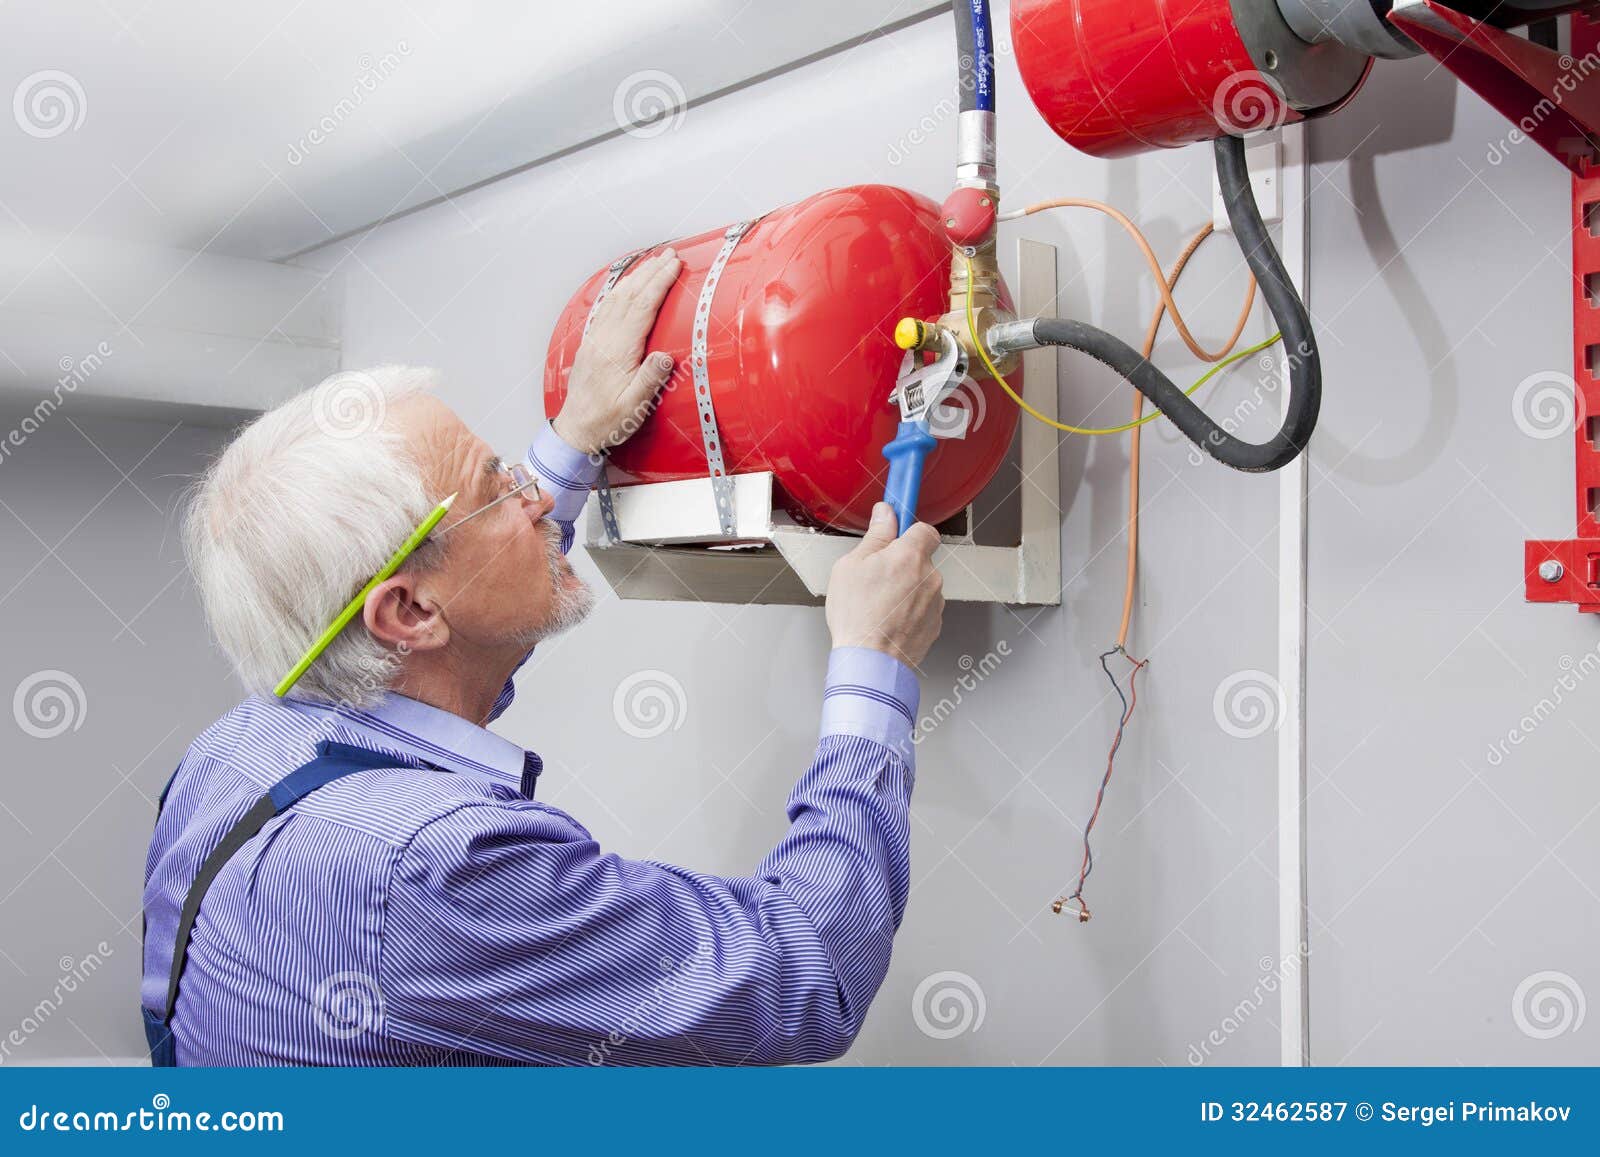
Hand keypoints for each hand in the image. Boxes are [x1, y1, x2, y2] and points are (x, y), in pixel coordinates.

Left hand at [556, 248, 682, 454]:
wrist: (576, 430)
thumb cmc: (606, 421)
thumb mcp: (634, 407)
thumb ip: (650, 380)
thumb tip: (666, 357)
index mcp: (616, 352)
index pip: (641, 308)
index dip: (659, 283)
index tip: (674, 266)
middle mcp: (604, 340)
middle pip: (629, 296)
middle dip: (650, 272)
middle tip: (668, 255)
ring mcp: (596, 339)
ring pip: (616, 298)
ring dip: (636, 277)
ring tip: (653, 262)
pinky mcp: (592, 344)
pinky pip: (607, 308)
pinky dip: (621, 290)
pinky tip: (628, 285)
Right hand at [826, 503, 944, 667]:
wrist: (870, 662)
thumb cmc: (858, 616)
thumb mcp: (852, 566)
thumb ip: (875, 536)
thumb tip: (885, 514)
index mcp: (910, 555)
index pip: (924, 528)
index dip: (909, 529)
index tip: (898, 526)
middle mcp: (929, 576)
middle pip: (921, 559)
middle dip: (902, 564)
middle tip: (876, 576)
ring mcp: (935, 602)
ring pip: (921, 585)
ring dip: (906, 589)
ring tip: (878, 604)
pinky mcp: (935, 625)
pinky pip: (923, 608)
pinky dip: (909, 611)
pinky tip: (887, 619)